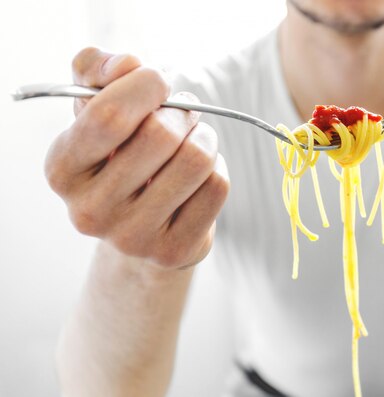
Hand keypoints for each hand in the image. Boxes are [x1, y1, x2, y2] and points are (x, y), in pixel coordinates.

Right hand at [45, 47, 228, 268]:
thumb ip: (97, 71)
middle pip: (162, 135)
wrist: (139, 223)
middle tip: (183, 112)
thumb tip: (126, 64)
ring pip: (197, 159)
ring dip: (204, 136)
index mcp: (62, 169)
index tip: (158, 82)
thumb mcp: (95, 108)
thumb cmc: (119, 154)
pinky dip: (217, 167)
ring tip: (195, 137)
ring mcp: (132, 236)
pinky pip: (217, 186)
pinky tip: (200, 174)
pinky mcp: (173, 251)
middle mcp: (90, 210)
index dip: (146, 85)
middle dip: (182, 111)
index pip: (110, 115)